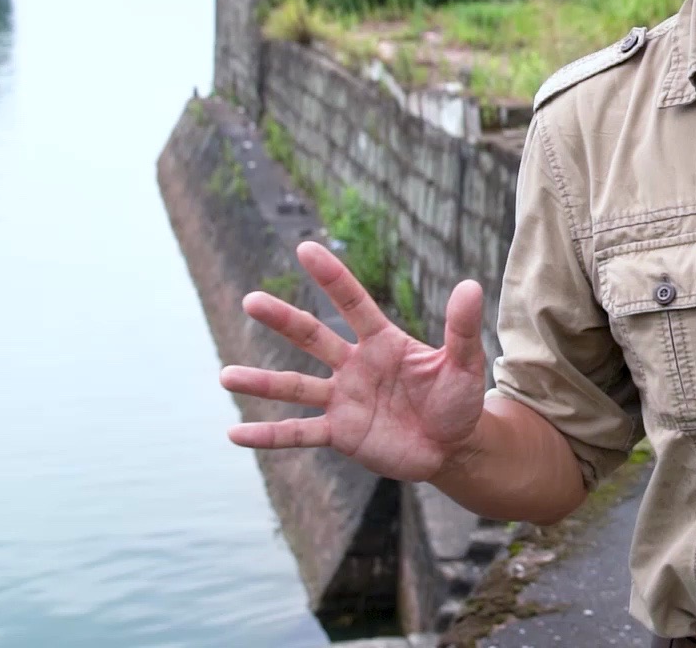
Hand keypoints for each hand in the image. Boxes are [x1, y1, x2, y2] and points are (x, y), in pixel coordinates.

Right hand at [220, 240, 486, 481]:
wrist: (455, 448)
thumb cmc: (459, 399)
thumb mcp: (465, 363)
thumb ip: (461, 328)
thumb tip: (470, 285)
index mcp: (383, 342)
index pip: (352, 303)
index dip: (331, 277)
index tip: (305, 248)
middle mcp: (356, 366)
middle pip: (313, 337)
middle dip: (283, 320)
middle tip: (250, 300)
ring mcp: (344, 400)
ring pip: (296, 387)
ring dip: (261, 383)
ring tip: (225, 375)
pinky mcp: (341, 434)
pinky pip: (298, 433)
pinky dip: (268, 436)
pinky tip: (234, 434)